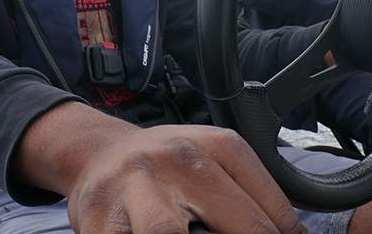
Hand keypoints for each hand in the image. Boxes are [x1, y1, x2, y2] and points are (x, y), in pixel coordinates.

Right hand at [13, 102, 305, 233]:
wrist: (99, 153)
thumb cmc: (165, 168)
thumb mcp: (212, 162)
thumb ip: (249, 199)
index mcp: (218, 146)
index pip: (272, 212)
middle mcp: (181, 160)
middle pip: (239, 224)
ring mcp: (138, 186)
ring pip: (167, 233)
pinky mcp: (100, 215)